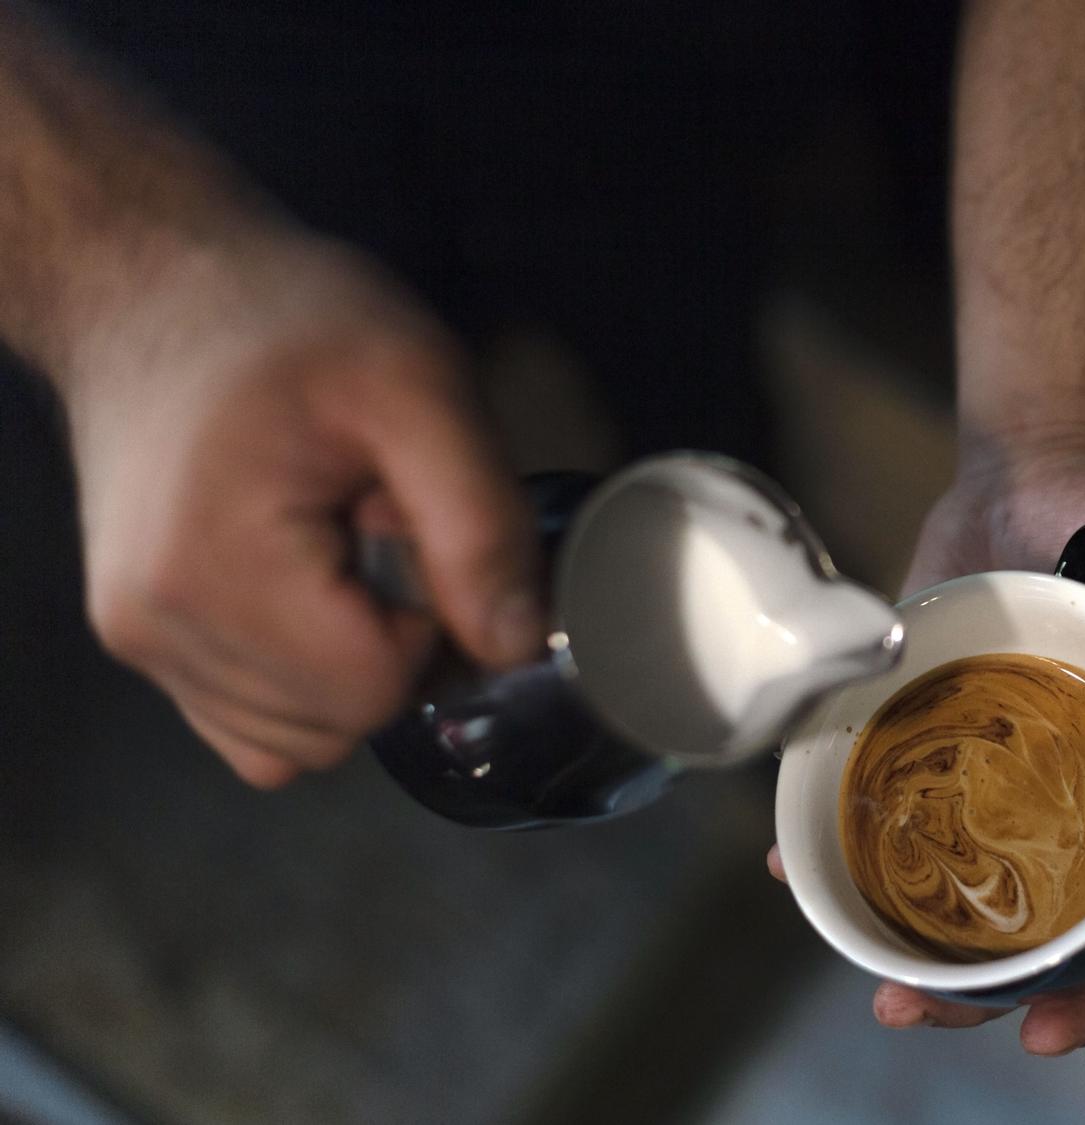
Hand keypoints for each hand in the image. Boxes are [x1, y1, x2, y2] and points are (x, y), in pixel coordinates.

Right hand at [61, 233, 539, 787]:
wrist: (154, 280)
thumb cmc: (287, 317)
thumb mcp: (422, 387)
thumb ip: (480, 526)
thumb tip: (517, 645)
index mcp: (216, 569)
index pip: (372, 692)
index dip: (430, 630)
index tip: (414, 533)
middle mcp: (155, 625)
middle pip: (336, 727)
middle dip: (389, 645)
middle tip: (372, 528)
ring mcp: (137, 637)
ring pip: (295, 740)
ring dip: (346, 663)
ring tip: (333, 543)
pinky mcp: (138, 634)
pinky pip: (249, 724)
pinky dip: (300, 680)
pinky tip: (304, 583)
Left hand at [769, 428, 1084, 1054]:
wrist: (1050, 457)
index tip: (1044, 1033)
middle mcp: (1067, 795)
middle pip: (1031, 925)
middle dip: (973, 989)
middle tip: (904, 1010)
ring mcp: (992, 767)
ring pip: (950, 880)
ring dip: (900, 933)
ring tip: (845, 955)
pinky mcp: (926, 725)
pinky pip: (884, 798)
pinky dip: (836, 835)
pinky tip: (786, 859)